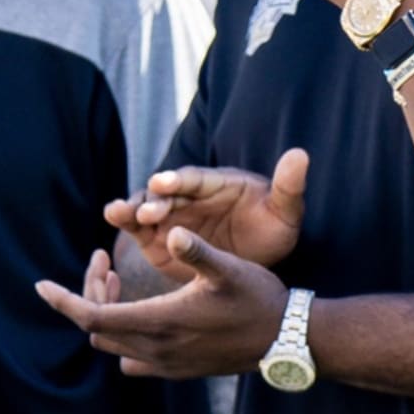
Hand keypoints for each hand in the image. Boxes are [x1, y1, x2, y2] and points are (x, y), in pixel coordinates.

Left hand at [35, 228, 288, 378]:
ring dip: (106, 313)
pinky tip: (140, 312)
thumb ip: (197, 252)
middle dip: (89, 294)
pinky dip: (123, 334)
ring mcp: (166, 364)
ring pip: (113, 343)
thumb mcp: (230, 268)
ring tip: (119, 281)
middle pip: (97, 327)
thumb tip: (170, 233)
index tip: (40, 285)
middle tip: (102, 262)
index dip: (63, 301)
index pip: (92, 317)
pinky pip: (132, 359)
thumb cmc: (258, 298)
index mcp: (160, 322)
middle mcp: (156, 349)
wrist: (285, 339)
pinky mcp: (178, 369)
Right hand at [105, 148, 308, 280]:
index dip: (180, 179)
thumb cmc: (272, 229)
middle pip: (168, 192)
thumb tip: (301, 154)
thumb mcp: (285, 211)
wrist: (258, 259)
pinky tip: (113, 219)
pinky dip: (125, 221)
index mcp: (219, 184)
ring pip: (148, 206)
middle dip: (156, 199)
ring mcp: (173, 214)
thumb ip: (289, 187)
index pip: (197, 178)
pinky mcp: (158, 237)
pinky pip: (138, 227)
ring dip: (133, 208)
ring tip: (116, 213)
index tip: (166, 180)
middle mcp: (191, 194)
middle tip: (148, 210)